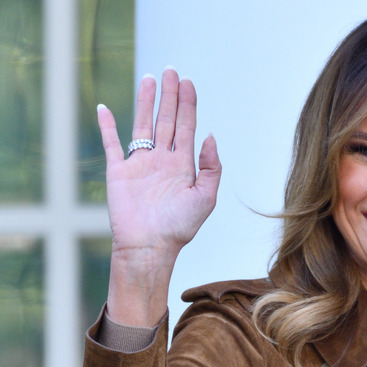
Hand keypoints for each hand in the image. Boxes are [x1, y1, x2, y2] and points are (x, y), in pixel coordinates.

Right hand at [98, 68, 220, 325]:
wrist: (150, 247)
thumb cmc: (180, 227)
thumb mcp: (206, 197)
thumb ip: (211, 166)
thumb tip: (209, 136)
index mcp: (183, 165)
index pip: (187, 126)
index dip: (188, 104)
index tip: (188, 82)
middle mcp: (162, 160)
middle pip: (167, 119)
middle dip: (169, 95)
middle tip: (171, 70)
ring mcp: (140, 164)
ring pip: (143, 124)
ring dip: (145, 102)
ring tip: (149, 78)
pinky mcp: (119, 171)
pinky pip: (112, 144)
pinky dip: (107, 126)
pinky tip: (105, 108)